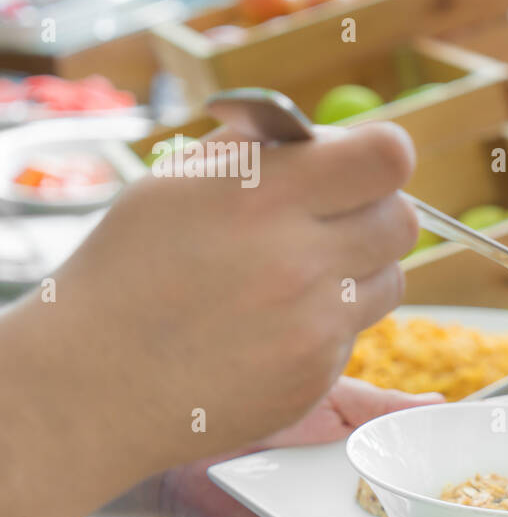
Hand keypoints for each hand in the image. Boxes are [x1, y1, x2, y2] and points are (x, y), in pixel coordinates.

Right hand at [7, 121, 417, 507]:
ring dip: (359, 270)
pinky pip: (356, 331)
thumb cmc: (133, 268)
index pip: (387, 158)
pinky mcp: (318, 375)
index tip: (365, 164)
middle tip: (333, 219)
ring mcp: (314, 326)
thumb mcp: (178, 182)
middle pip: (403, 221)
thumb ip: (261, 149)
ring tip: (295, 274)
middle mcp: (299, 261)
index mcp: (263, 198)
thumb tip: (328, 135)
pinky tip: (273, 324)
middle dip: (375, 211)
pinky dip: (328, 322)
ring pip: (391, 279)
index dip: (382, 155)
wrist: (94, 381)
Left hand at [104, 378, 442, 516]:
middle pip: (391, 514)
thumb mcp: (333, 400)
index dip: (433, 479)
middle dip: (422, 511)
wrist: (179, 430)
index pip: (403, 477)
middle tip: (457, 503)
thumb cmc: (250, 408)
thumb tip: (439, 405)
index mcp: (354, 462)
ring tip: (414, 514)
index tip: (472, 474)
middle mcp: (338, 498)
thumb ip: (385, 407)